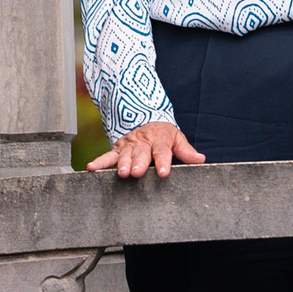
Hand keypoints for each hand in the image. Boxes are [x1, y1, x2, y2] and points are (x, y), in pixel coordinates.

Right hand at [88, 120, 206, 177]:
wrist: (145, 119)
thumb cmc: (162, 133)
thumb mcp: (176, 138)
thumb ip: (186, 150)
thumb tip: (201, 159)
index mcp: (159, 140)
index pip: (162, 151)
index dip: (163, 162)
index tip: (163, 172)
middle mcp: (143, 142)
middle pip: (141, 154)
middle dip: (139, 163)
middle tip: (138, 172)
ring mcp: (129, 145)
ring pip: (125, 155)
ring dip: (122, 164)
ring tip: (122, 173)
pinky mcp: (118, 148)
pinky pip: (107, 155)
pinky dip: (99, 162)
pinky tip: (91, 168)